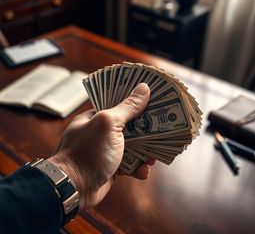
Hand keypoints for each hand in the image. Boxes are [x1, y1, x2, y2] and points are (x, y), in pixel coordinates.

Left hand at [48, 83, 154, 209]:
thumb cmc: (88, 151)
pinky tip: (142, 171)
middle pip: (129, 127)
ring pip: (132, 148)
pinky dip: (137, 168)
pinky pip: (129, 165)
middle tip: (161, 131)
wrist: (72, 188)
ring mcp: (106, 151)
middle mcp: (100, 133)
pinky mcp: (111, 168)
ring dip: (144, 153)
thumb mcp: (108, 124)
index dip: (137, 103)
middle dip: (146, 132)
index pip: (119, 104)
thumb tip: (143, 88)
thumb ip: (127, 107)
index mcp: (96, 117)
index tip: (154, 102)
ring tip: (152, 158)